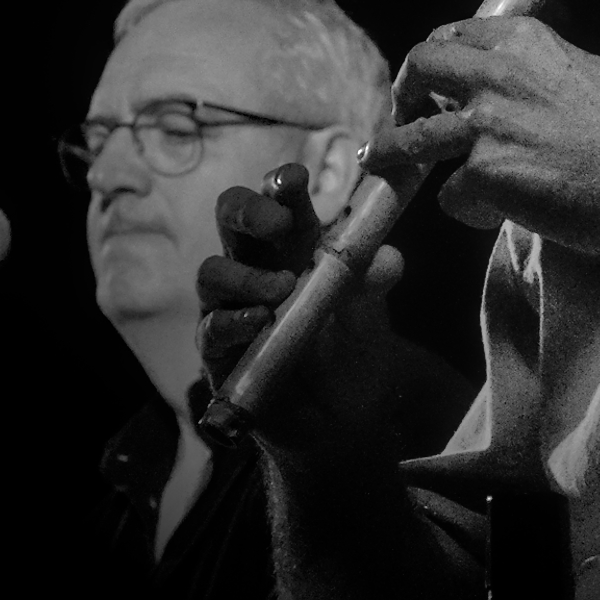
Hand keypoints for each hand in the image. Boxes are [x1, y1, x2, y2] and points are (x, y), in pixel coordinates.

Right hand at [194, 162, 409, 457]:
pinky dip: (233, 321)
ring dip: (245, 276)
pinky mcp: (219, 353)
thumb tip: (388, 258)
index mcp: (292, 242)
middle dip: (248, 210)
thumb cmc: (350, 346)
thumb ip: (374, 279)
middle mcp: (255, 265)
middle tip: (278, 223)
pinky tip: (259, 321)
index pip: (278, 198)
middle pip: (230, 218)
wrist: (343, 418)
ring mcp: (231, 307)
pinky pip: (211, 329)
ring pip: (212, 272)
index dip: (281, 183)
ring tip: (282, 288)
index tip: (296, 180)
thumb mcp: (370, 307)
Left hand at [362, 15, 599, 253]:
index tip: (431, 78)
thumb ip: (542, 68)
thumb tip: (518, 75)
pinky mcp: (485, 173)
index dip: (436, 58)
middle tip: (401, 110)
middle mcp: (498, 73)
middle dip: (402, 90)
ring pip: (412, 137)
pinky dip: (466, 207)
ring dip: (391, 153)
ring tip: (377, 163)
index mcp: (525, 40)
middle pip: (420, 66)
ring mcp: (486, 123)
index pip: (455, 33)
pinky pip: (451, 194)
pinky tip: (490, 213)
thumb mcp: (590, 73)